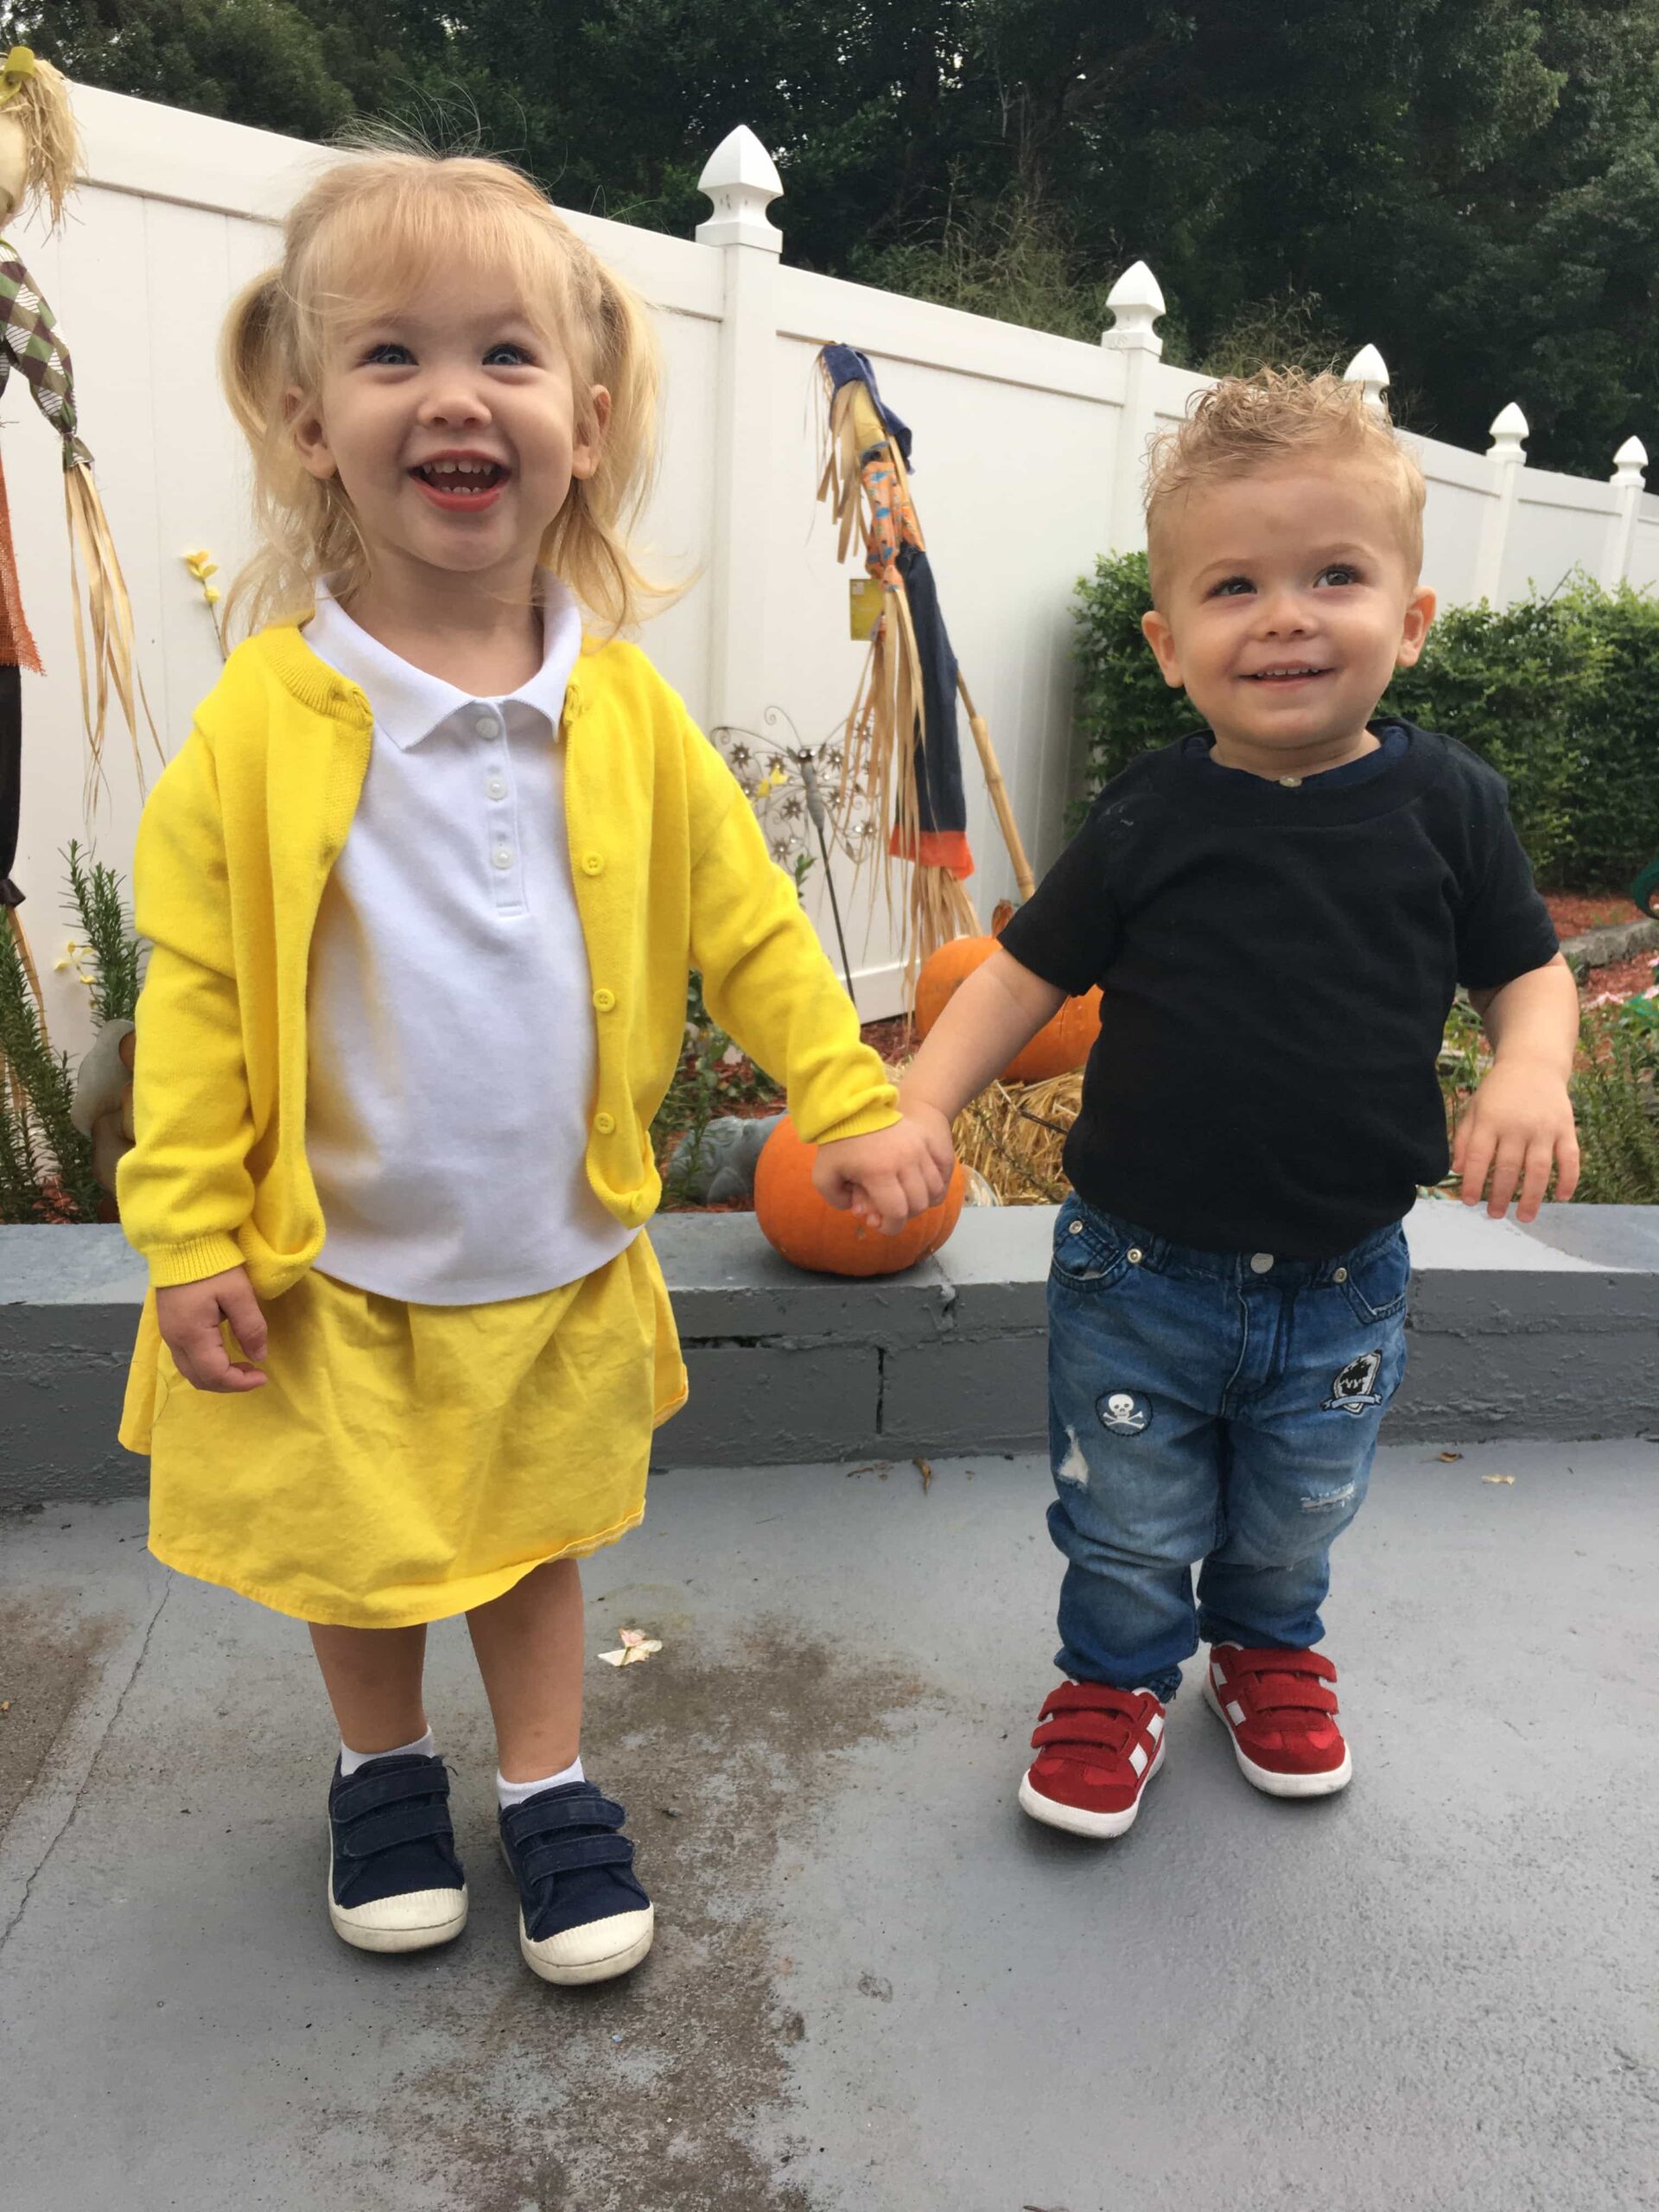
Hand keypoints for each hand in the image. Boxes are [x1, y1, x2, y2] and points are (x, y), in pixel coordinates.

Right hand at [155, 1266, 268, 1391]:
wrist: (180, 1242)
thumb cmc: (212, 1265)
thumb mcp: (239, 1293)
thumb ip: (250, 1327)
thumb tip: (259, 1357)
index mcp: (192, 1335)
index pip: (215, 1375)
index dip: (241, 1383)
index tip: (263, 1376)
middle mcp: (175, 1340)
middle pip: (200, 1379)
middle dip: (229, 1383)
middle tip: (254, 1373)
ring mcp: (168, 1334)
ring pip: (190, 1371)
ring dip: (217, 1376)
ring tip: (241, 1365)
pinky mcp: (169, 1326)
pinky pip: (185, 1358)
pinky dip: (206, 1365)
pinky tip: (223, 1353)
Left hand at [813, 1113, 954, 1232]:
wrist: (855, 1106)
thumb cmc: (838, 1141)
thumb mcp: (823, 1174)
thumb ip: (836, 1200)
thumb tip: (860, 1211)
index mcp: (879, 1172)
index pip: (897, 1212)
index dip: (891, 1227)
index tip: (881, 1226)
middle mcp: (905, 1161)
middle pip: (918, 1203)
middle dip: (904, 1215)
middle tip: (890, 1210)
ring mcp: (920, 1149)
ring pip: (935, 1189)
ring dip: (922, 1200)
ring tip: (905, 1197)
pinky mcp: (928, 1140)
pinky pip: (944, 1171)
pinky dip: (936, 1184)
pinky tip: (921, 1185)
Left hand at [1453, 1057, 1579, 1221]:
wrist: (1533, 1064)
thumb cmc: (1498, 1091)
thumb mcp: (1474, 1108)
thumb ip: (1463, 1138)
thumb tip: (1458, 1170)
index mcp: (1490, 1120)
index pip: (1479, 1157)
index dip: (1473, 1182)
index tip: (1469, 1202)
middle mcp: (1517, 1126)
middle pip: (1508, 1168)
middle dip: (1501, 1196)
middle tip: (1494, 1215)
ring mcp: (1544, 1128)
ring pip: (1539, 1169)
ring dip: (1533, 1197)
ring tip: (1524, 1217)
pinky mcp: (1566, 1128)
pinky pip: (1570, 1158)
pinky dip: (1569, 1179)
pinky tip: (1562, 1198)